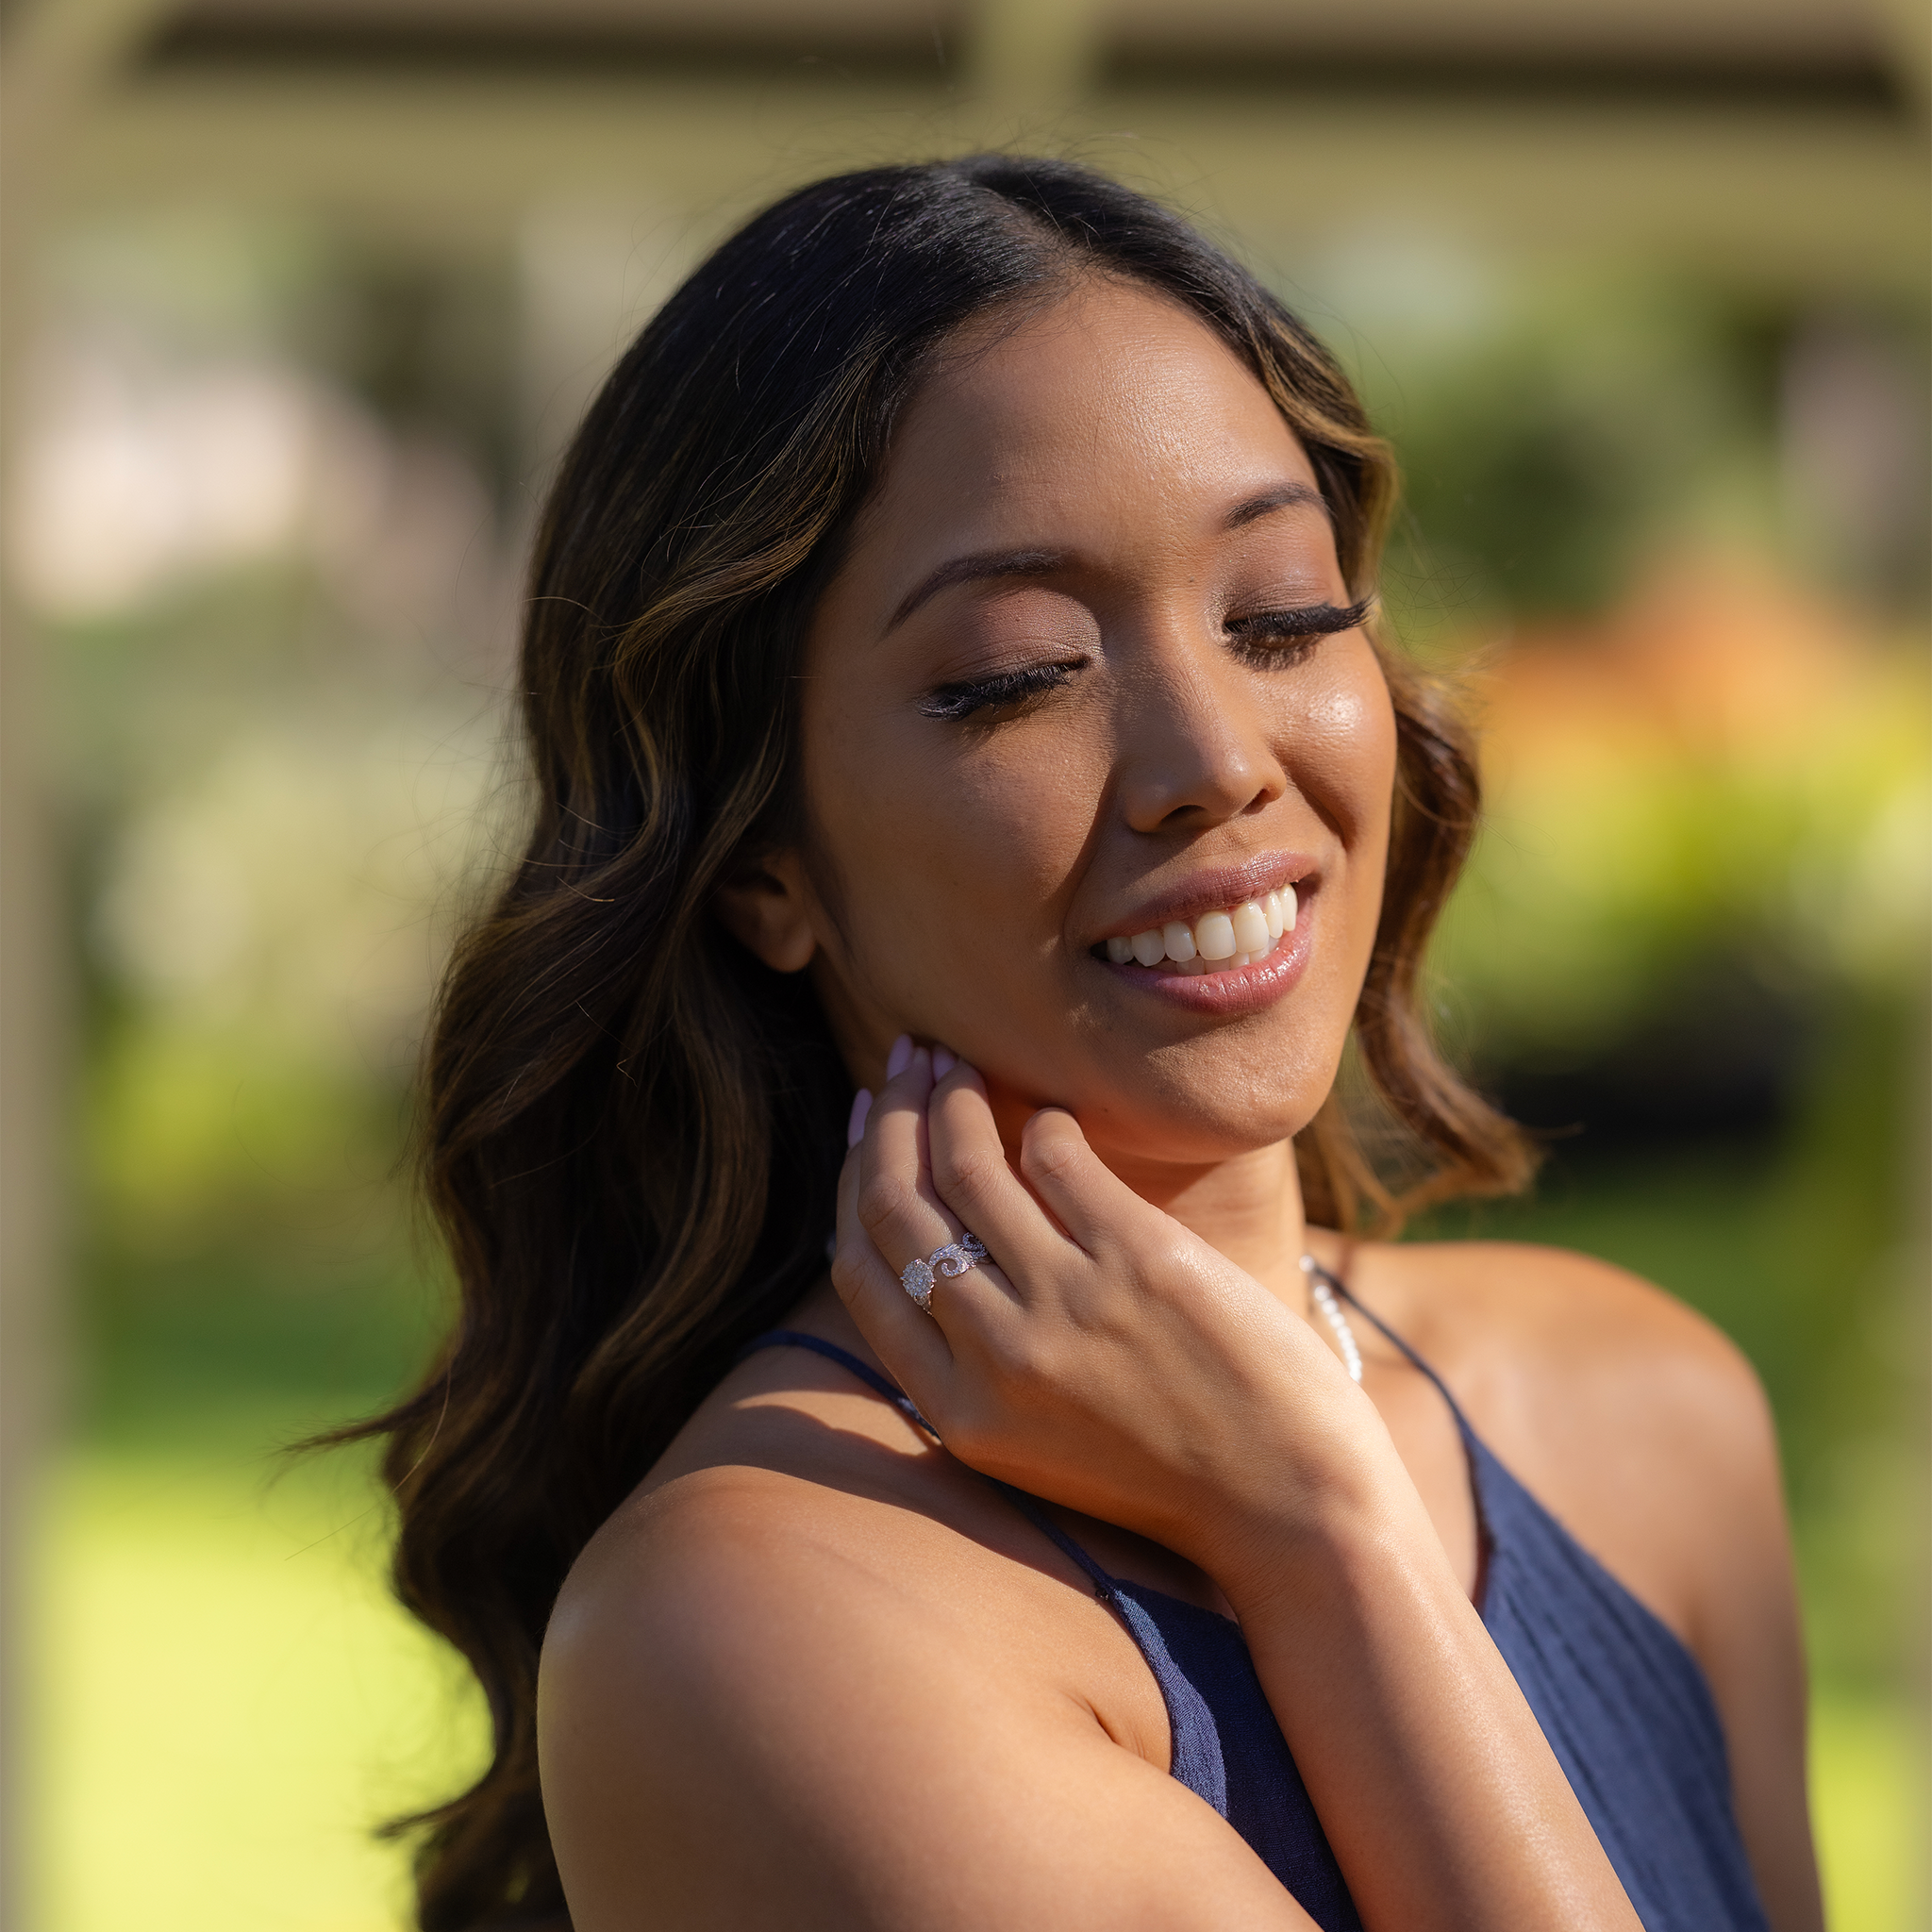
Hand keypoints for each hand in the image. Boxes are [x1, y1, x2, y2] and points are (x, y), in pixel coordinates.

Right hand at [830, 1040, 1390, 1590]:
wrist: (1294, 1513)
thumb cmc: (1174, 1478)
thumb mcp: (1034, 1448)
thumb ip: (975, 1366)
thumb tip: (934, 1250)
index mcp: (958, 1413)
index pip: (861, 1270)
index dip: (853, 1180)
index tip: (864, 1124)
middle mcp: (996, 1356)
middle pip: (899, 1205)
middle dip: (889, 1117)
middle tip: (905, 1063)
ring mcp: (1067, 1303)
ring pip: (968, 1166)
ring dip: (954, 1095)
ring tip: (958, 1060)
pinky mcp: (1140, 1259)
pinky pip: (1060, 1156)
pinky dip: (1047, 1118)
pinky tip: (1054, 1109)